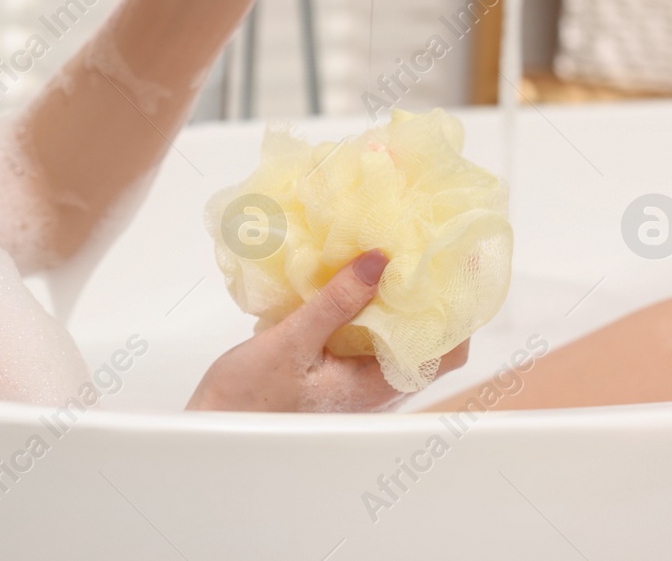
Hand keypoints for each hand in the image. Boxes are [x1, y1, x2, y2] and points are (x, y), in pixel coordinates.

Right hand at [185, 249, 469, 412]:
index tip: (455, 266)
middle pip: (425, 339)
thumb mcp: (292, 342)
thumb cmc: (248, 399)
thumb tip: (380, 261)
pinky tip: (346, 279)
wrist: (213, 424)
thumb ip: (336, 302)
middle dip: (427, 295)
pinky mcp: (332, 371)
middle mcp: (375, 386)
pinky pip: (362, 335)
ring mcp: (354, 380)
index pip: (447, 353)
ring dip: (392, 298)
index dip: (459, 310)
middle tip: (422, 248)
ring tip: (387, 255)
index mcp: (376, 386)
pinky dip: (363, 305)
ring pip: (392, 335)